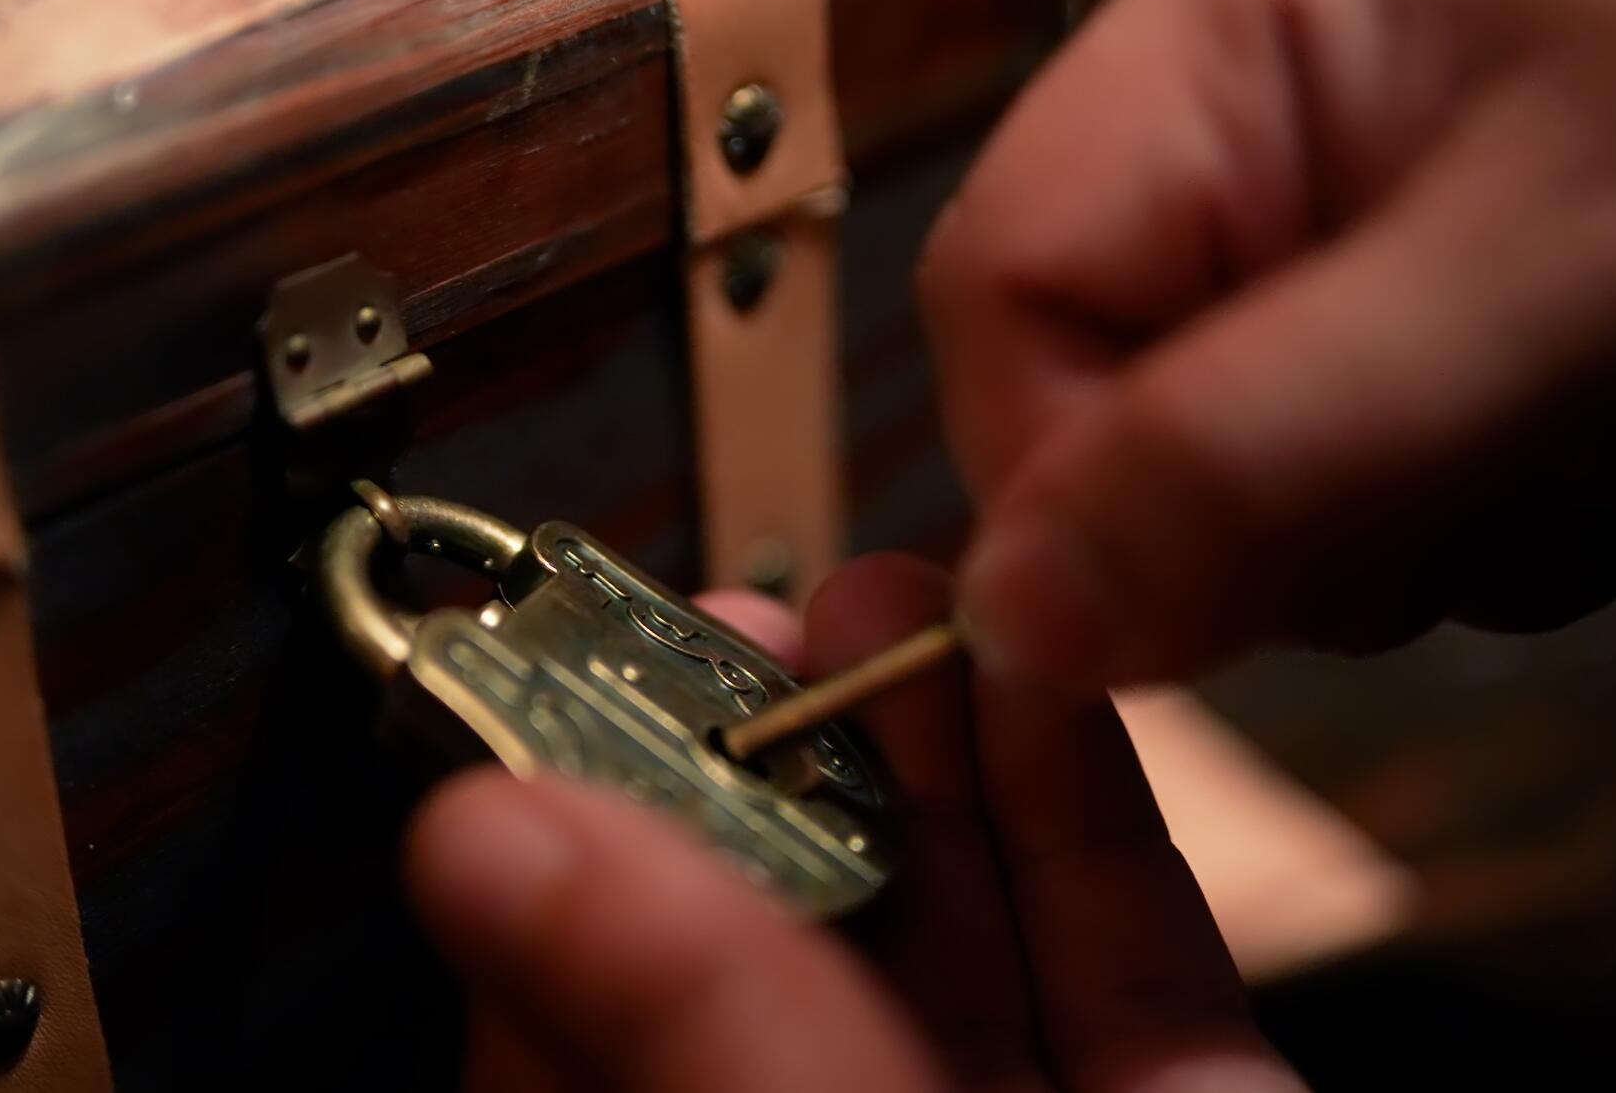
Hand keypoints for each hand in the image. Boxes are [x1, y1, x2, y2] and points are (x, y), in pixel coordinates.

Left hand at [405, 556, 1303, 1090]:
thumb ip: (688, 1022)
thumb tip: (491, 842)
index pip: (578, 1009)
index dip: (575, 837)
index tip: (560, 692)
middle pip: (778, 930)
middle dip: (766, 755)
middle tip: (737, 617)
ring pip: (954, 917)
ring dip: (928, 740)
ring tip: (884, 594)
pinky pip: (1124, 939)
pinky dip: (1086, 798)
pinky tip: (1044, 676)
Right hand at [922, 0, 1615, 685]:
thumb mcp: (1553, 276)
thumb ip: (1259, 446)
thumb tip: (1014, 615)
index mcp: (1213, 52)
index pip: (1002, 295)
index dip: (1070, 476)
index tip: (1206, 587)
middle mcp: (1241, 141)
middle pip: (1109, 413)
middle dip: (1278, 511)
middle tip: (1475, 466)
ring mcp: (1325, 242)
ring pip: (1238, 489)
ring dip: (1402, 525)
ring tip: (1580, 418)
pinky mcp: (1411, 330)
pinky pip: (1359, 503)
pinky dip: (1475, 521)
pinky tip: (1593, 432)